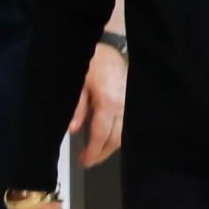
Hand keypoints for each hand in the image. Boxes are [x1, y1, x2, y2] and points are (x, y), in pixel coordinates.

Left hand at [70, 42, 126, 167]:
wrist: (109, 47)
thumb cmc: (91, 62)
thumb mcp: (77, 83)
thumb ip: (76, 107)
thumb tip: (73, 130)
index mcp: (108, 101)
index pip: (101, 134)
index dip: (93, 151)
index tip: (84, 161)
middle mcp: (124, 105)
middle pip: (116, 139)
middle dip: (102, 153)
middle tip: (89, 160)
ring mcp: (132, 104)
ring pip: (125, 134)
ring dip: (112, 146)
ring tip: (97, 151)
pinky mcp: (135, 102)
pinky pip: (129, 124)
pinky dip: (119, 134)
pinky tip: (109, 138)